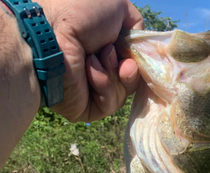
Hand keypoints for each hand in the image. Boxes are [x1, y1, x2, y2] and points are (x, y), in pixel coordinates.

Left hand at [38, 0, 143, 121]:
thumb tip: (142, 47)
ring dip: (114, 75)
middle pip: (131, 81)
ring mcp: (91, 90)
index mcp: (103, 47)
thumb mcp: (117, 6)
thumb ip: (136, 25)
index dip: (139, 60)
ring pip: (122, 94)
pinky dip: (103, 86)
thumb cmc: (80, 13)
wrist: (51, 34)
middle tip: (121, 62)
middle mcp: (97, 69)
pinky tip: (89, 69)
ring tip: (95, 58)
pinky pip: (109, 104)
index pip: (132, 62)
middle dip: (130, 71)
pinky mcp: (86, 108)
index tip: (138, 55)